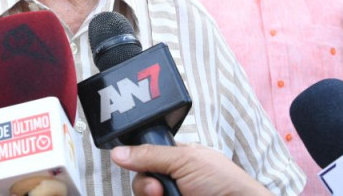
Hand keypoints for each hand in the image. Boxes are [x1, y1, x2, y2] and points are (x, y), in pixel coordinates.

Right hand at [111, 144, 271, 195]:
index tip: (136, 164)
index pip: (145, 158)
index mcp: (177, 160)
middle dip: (146, 186)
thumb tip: (118, 151)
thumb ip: (151, 154)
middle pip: (142, 182)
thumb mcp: (185, 160)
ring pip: (146, 195)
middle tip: (159, 189)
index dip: (139, 162)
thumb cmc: (224, 183)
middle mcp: (173, 180)